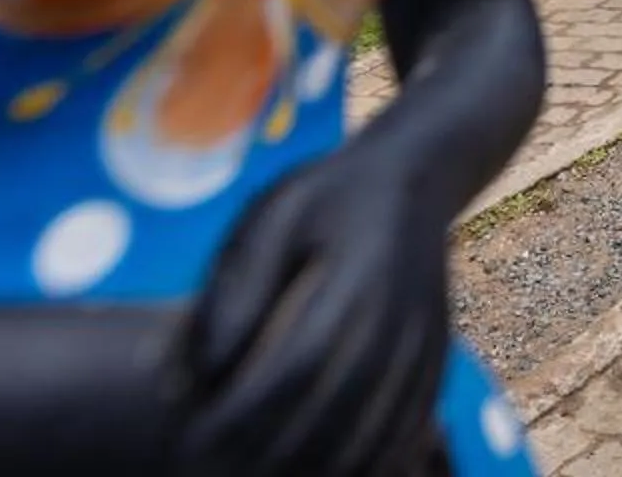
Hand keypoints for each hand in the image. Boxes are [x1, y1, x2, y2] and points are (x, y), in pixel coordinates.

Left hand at [179, 143, 452, 476]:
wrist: (419, 175)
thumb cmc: (329, 197)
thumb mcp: (271, 219)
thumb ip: (231, 297)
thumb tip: (186, 384)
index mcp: (355, 282)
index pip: (293, 372)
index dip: (240, 418)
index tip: (191, 442)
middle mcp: (398, 323)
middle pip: (332, 420)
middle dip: (266, 459)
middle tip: (212, 470)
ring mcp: (424, 349)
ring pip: (372, 441)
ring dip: (314, 471)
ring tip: (260, 472)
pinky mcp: (436, 364)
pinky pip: (405, 436)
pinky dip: (364, 465)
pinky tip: (322, 471)